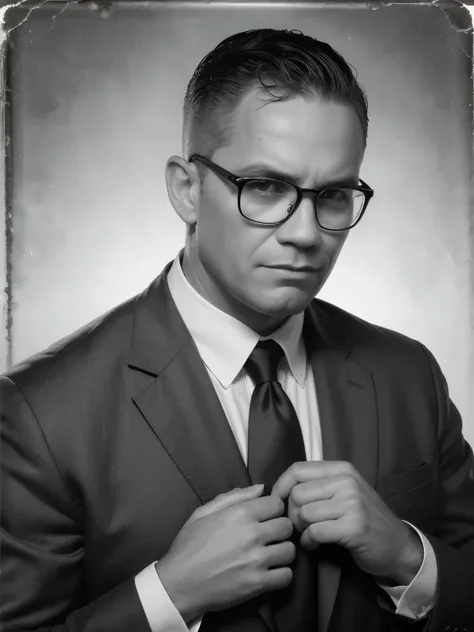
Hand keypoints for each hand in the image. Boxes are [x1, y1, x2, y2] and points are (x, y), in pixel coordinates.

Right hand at [156, 485, 294, 622]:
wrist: (178, 584)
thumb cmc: (189, 546)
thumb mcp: (204, 513)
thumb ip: (234, 497)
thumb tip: (261, 487)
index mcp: (240, 513)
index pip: (277, 504)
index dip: (272, 510)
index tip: (266, 518)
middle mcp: (252, 534)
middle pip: (287, 526)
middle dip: (279, 529)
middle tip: (269, 537)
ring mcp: (257, 560)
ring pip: (290, 550)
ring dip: (282, 552)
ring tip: (270, 555)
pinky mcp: (258, 584)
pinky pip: (287, 576)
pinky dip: (281, 575)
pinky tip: (269, 573)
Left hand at [271, 461, 422, 583]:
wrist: (398, 545)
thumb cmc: (364, 518)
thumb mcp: (344, 492)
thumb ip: (318, 485)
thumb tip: (280, 488)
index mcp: (342, 469)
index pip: (298, 469)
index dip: (281, 486)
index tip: (277, 502)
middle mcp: (347, 481)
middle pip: (297, 493)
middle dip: (292, 513)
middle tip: (300, 526)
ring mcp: (352, 503)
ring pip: (304, 513)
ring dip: (301, 529)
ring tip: (310, 535)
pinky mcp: (353, 527)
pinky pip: (314, 532)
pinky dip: (309, 542)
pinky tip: (315, 545)